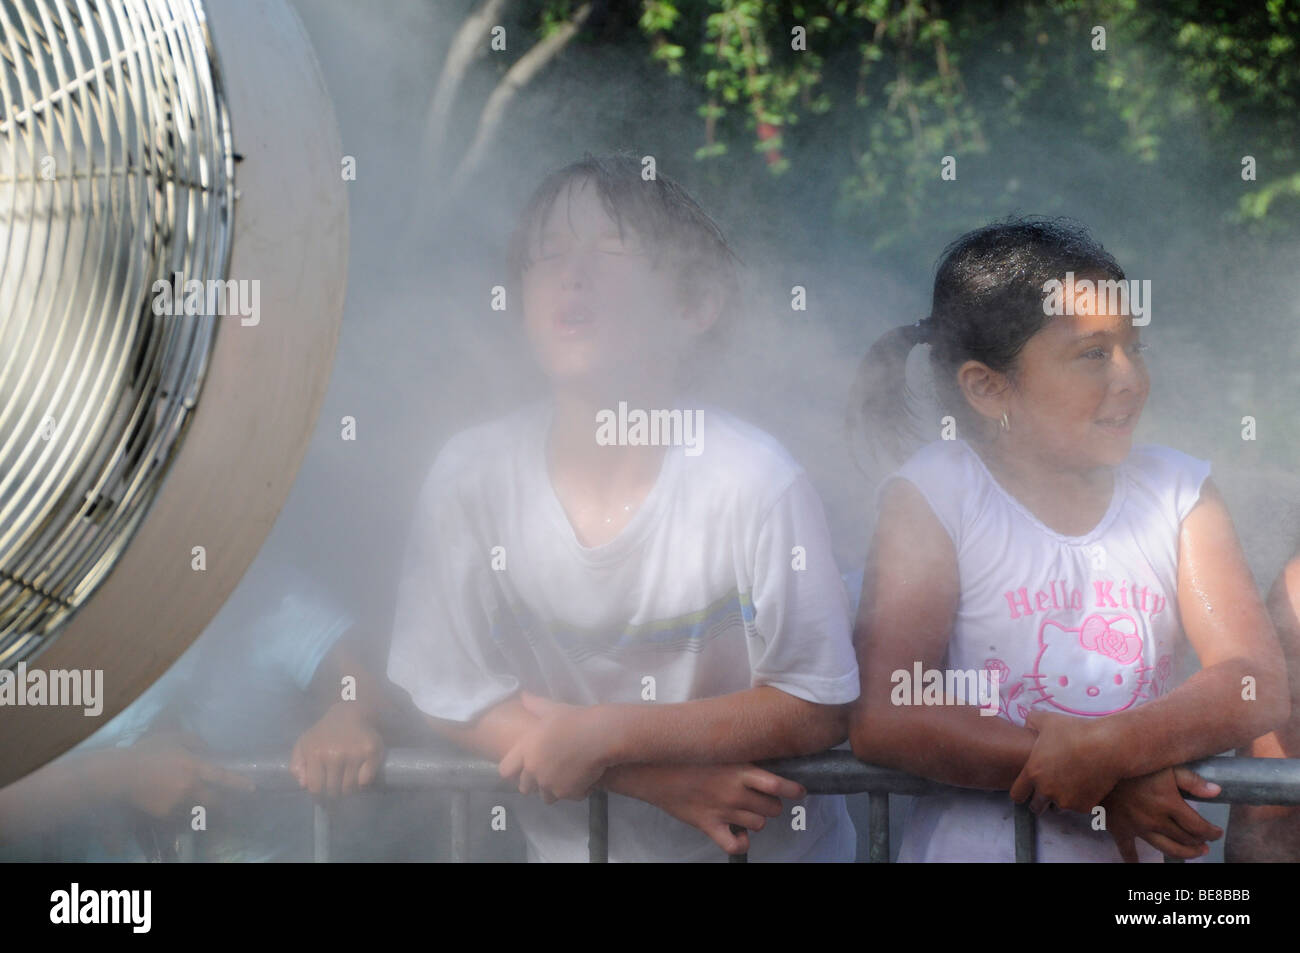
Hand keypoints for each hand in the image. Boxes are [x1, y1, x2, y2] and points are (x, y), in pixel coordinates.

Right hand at [118, 732, 254, 818]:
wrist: (121, 774)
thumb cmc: (148, 751)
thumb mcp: (174, 738)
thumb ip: (195, 742)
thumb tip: (208, 751)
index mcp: (192, 766)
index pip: (221, 776)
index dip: (238, 783)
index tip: (252, 788)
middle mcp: (188, 787)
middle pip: (215, 801)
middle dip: (226, 805)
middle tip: (233, 807)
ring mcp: (177, 802)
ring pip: (200, 811)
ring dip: (208, 812)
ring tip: (214, 814)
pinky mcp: (165, 814)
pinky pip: (182, 817)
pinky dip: (188, 816)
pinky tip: (188, 814)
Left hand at [290, 701, 385, 796]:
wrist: (350, 713)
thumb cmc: (324, 733)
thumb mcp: (304, 744)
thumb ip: (296, 765)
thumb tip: (303, 785)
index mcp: (316, 753)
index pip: (316, 788)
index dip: (318, 795)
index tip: (322, 793)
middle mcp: (335, 754)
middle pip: (334, 790)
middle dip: (334, 792)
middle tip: (336, 787)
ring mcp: (355, 753)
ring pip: (350, 787)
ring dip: (348, 789)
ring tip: (346, 781)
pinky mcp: (371, 752)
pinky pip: (366, 780)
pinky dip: (362, 782)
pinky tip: (359, 775)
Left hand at [497, 692, 614, 802]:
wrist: (600, 736)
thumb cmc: (575, 719)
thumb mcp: (553, 709)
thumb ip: (535, 705)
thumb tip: (522, 695)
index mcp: (526, 750)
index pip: (505, 770)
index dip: (513, 771)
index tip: (522, 768)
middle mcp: (533, 770)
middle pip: (524, 787)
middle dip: (535, 783)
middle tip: (549, 772)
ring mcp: (549, 784)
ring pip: (546, 796)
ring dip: (553, 790)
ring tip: (567, 777)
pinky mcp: (567, 793)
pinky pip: (568, 797)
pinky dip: (575, 791)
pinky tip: (584, 779)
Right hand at [615, 762, 806, 855]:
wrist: (653, 769)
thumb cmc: (685, 753)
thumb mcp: (718, 747)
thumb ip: (740, 754)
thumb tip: (760, 751)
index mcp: (740, 770)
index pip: (779, 785)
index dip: (794, 791)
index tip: (799, 791)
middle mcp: (735, 792)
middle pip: (772, 809)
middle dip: (772, 804)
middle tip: (762, 798)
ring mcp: (722, 811)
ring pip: (759, 824)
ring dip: (757, 819)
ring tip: (745, 810)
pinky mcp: (708, 825)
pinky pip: (735, 844)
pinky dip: (741, 841)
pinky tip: (738, 833)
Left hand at [1009, 711, 1123, 814]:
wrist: (1108, 746)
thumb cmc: (1076, 731)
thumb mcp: (1048, 720)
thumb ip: (1031, 722)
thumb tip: (1027, 725)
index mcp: (1033, 772)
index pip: (1016, 794)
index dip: (1021, 792)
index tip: (1027, 789)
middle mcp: (1046, 790)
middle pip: (1036, 806)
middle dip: (1039, 801)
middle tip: (1048, 790)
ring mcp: (1065, 801)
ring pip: (1057, 807)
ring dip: (1060, 799)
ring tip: (1069, 784)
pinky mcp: (1083, 807)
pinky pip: (1077, 807)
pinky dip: (1080, 799)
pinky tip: (1086, 785)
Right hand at [1102, 767, 1222, 861]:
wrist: (1099, 766)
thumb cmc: (1136, 764)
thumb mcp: (1166, 765)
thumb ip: (1192, 779)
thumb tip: (1218, 791)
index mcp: (1169, 804)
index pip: (1197, 826)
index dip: (1211, 832)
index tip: (1217, 832)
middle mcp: (1155, 820)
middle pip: (1184, 839)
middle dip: (1199, 843)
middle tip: (1205, 843)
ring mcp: (1137, 827)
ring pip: (1165, 848)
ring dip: (1182, 854)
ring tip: (1192, 853)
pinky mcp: (1120, 829)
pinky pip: (1127, 849)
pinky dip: (1132, 859)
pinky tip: (1136, 864)